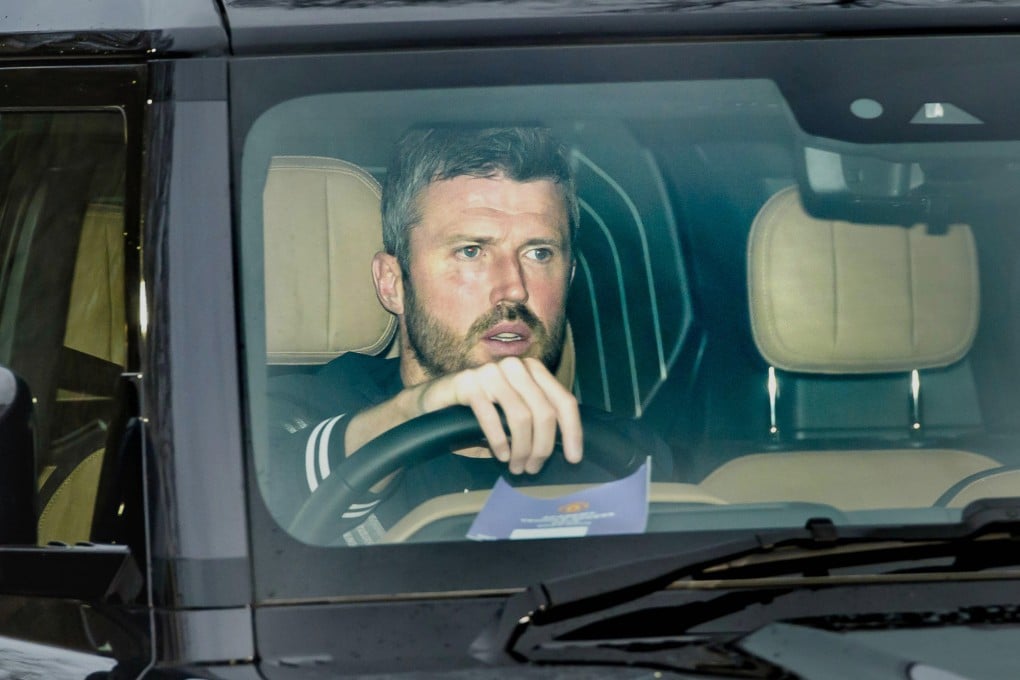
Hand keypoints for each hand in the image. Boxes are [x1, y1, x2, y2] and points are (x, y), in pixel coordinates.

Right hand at [414, 357, 582, 474]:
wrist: (432, 404)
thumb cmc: (477, 414)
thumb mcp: (512, 417)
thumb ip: (536, 422)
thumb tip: (564, 448)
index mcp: (532, 371)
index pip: (564, 400)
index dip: (573, 432)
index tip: (573, 459)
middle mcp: (515, 367)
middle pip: (545, 412)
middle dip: (543, 447)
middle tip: (532, 468)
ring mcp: (491, 372)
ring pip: (521, 416)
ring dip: (522, 449)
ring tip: (516, 467)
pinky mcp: (468, 382)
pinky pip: (492, 417)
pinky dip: (499, 441)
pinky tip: (500, 455)